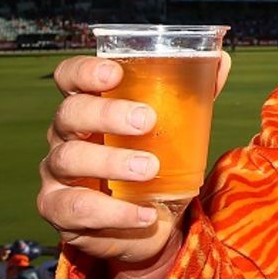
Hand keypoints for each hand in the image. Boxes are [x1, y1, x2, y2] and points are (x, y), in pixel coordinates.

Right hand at [37, 54, 231, 263]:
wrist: (150, 219)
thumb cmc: (156, 160)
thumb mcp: (176, 127)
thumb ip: (194, 94)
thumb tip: (221, 59)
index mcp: (90, 106)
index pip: (70, 77)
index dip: (84, 71)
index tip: (114, 73)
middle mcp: (66, 135)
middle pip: (70, 113)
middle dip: (106, 114)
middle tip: (146, 121)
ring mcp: (57, 173)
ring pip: (69, 159)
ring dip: (111, 162)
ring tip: (151, 167)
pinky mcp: (59, 209)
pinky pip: (77, 209)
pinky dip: (114, 213)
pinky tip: (146, 214)